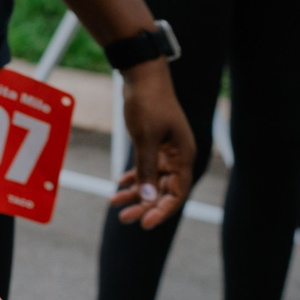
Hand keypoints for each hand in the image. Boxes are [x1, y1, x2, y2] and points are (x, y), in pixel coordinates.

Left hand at [107, 58, 194, 227]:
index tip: (144, 223)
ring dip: (136, 193)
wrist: (142, 76)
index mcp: (184, 156)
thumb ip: (146, 168)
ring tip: (114, 202)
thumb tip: (147, 198)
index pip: (177, 193)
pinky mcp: (155, 144)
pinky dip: (134, 176)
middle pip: (163, 190)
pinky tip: (119, 184)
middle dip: (144, 205)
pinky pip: (146, 167)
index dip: (162, 210)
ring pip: (152, 180)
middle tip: (123, 218)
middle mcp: (179, 157)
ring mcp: (167, 151)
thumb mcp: (145, 138)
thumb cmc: (148, 104)